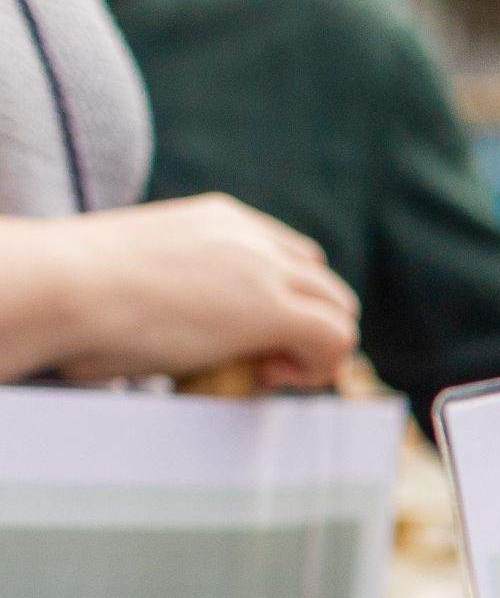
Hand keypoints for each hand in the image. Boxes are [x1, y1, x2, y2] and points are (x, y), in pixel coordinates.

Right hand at [26, 195, 358, 386]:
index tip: (245, 337)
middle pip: (324, 284)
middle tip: (258, 364)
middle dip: (304, 328)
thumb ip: (182, 284)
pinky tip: (269, 377)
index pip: (293, 258)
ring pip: (340, 309)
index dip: (286, 304)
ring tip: (261, 373)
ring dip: (313, 350)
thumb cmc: (76, 290)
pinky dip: (316, 366)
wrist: (60, 285)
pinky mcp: (272, 308)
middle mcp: (252, 235)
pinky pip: (337, 338)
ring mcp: (266, 268)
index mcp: (221, 219)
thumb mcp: (143, 271)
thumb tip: (177, 319)